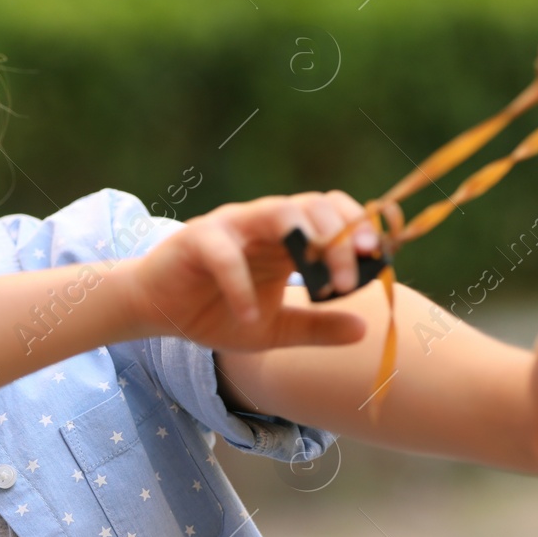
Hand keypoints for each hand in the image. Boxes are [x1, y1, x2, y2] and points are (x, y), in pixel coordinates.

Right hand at [127, 191, 377, 352]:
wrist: (157, 312)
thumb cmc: (215, 312)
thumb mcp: (273, 329)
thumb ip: (316, 326)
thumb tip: (366, 328)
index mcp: (287, 238)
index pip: (332, 213)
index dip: (359, 229)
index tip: (381, 259)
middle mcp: (263, 223)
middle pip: (314, 208)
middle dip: (342, 239)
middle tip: (354, 279)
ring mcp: (231, 226)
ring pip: (278, 212)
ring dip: (308, 244)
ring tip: (324, 286)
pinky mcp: (196, 239)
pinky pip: (225, 254)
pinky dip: (241, 285)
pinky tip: (250, 316)